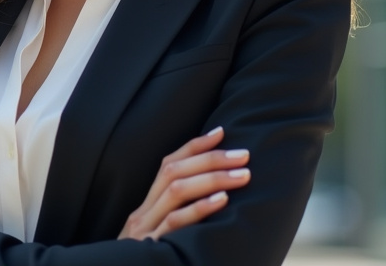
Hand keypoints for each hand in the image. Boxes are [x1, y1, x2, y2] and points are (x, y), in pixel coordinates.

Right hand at [118, 125, 249, 241]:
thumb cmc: (146, 264)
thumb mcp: (157, 241)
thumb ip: (176, 221)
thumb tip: (214, 201)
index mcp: (144, 209)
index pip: (167, 165)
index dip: (194, 145)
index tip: (221, 132)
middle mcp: (141, 214)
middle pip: (173, 171)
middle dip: (210, 158)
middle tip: (244, 155)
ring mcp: (144, 230)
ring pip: (175, 191)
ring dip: (212, 178)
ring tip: (243, 175)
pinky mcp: (151, 248)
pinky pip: (176, 223)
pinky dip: (200, 208)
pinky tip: (222, 200)